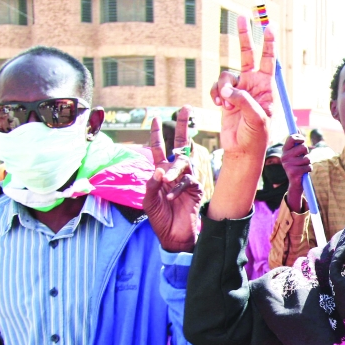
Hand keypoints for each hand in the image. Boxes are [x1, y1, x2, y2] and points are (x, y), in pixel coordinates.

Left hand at [144, 116, 202, 252]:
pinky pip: (188, 181)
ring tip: (166, 182)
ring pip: (183, 163)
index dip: (156, 134)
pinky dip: (178, 189)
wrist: (174, 235)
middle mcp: (174, 173)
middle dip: (182, 126)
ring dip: (174, 171)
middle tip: (185, 109)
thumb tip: (160, 169)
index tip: (154, 118)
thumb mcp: (148, 200)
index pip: (158, 148)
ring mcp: (186, 179)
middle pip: (180, 145)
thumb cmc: (159, 218)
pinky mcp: (196, 189)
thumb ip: (152, 184)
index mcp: (160, 173)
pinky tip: (171, 198)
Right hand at [213, 16, 272, 159]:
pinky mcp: (225, 97)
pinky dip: (216, 95)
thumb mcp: (257, 118)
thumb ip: (244, 100)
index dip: (269, 43)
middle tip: (242, 17)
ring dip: (223, 88)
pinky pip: (216, 87)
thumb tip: (227, 90)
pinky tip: (220, 106)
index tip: (269, 27)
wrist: (242, 150)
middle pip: (248, 54)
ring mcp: (239, 90)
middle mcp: (253, 85)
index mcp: (267, 87)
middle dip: (245, 37)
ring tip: (226, 104)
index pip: (269, 60)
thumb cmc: (256, 136)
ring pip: (226, 75)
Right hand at [282, 134, 310, 212]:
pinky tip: (304, 172)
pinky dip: (309, 169)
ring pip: (307, 158)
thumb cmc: (297, 164)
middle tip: (302, 158)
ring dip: (308, 162)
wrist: (295, 182)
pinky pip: (308, 167)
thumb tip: (297, 128)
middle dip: (307, 152)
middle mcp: (284, 157)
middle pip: (303, 147)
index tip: (303, 140)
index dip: (300, 137)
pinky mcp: (293, 172)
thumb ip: (296, 142)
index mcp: (284, 150)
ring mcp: (288, 165)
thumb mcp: (296, 153)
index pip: (292, 138)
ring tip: (303, 166)